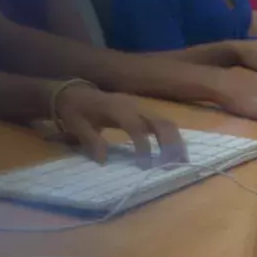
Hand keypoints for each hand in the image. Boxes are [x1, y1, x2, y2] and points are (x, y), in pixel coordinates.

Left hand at [52, 83, 186, 167]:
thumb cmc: (75, 109)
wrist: (75, 92)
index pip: (136, 126)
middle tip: (174, 165)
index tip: (145, 165)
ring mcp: (141, 108)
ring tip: (181, 161)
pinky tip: (175, 153)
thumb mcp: (76, 125)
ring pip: (167, 123)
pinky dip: (172, 138)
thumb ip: (91, 141)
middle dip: (170, 144)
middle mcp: (134, 106)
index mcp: (117, 108)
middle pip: (160, 123)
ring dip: (176, 142)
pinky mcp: (144, 113)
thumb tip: (103, 161)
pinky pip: (164, 124)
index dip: (143, 145)